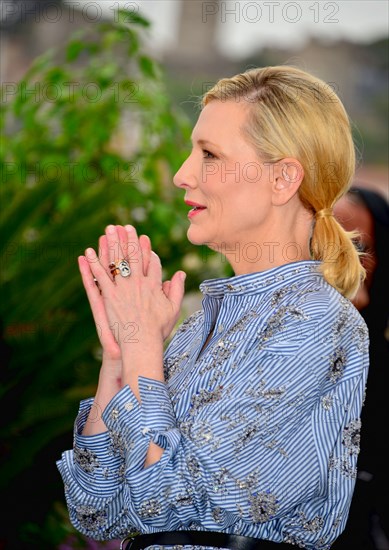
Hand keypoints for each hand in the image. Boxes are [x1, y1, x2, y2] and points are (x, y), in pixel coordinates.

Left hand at [85, 224, 185, 351]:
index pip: (151, 261)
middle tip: (125, 226)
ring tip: (108, 230)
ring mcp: (123, 288)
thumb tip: (180, 273)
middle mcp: (139, 282)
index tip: (144, 238)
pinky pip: (101, 276)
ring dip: (112, 243)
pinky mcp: (109, 296)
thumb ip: (177, 289)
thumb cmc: (158, 330)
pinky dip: (94, 263)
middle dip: (129, 239)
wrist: (141, 343)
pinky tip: (88, 252)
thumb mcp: (173, 309)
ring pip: (117, 260)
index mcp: (154, 285)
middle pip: (134, 255)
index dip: (147, 249)